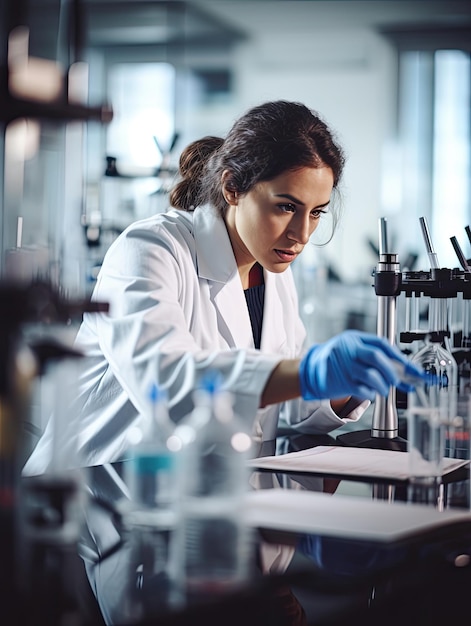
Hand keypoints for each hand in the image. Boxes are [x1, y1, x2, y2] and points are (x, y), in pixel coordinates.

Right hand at [299, 330, 424, 400]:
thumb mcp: (351, 349)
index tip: (413, 370)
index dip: (400, 358)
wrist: (310, 370)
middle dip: (392, 372)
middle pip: (377, 357)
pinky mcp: (341, 382)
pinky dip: (371, 393)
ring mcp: (343, 365)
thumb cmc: (336, 360)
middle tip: (397, 380)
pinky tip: (370, 392)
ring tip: (383, 389)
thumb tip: (402, 369)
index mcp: (353, 339)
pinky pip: (363, 389)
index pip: (381, 344)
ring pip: (372, 375)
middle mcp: (348, 349)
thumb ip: (373, 355)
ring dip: (383, 385)